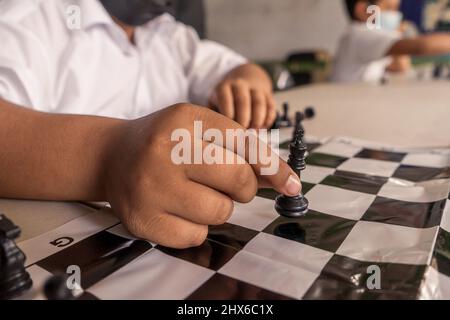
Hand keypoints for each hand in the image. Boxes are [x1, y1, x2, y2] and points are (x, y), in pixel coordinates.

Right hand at [104, 103, 300, 248]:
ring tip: (194, 192)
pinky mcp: (143, 219)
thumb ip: (239, 150)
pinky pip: (196, 235)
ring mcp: (152, 186)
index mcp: (185, 119)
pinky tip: (177, 209)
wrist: (111, 156)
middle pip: (238, 180)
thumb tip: (282, 179)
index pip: (245, 144)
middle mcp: (166, 150)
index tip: (291, 184)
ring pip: (220, 211)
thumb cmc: (164, 142)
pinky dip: (195, 226)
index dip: (273, 167)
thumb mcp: (198, 129)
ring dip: (217, 206)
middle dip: (243, 187)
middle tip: (227, 183)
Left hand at [210, 64, 276, 128]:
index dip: (227, 115)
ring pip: (259, 103)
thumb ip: (211, 117)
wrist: (246, 82)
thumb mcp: (214, 104)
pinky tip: (261, 128)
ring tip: (253, 132)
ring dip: (257, 120)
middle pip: (243, 101)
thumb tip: (209, 134)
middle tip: (241, 134)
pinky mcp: (269, 96)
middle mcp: (240, 85)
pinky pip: (271, 107)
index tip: (228, 128)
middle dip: (242, 120)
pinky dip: (268, 120)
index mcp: (224, 87)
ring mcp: (256, 89)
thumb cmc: (225, 102)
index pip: (225, 99)